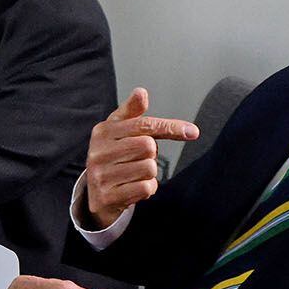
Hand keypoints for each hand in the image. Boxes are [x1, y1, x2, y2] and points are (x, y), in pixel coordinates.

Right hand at [83, 88, 198, 228]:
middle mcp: (98, 152)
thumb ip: (132, 112)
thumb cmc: (113, 157)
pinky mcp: (108, 196)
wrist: (95, 195)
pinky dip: (147, 189)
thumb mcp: (118, 131)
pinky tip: (133, 188)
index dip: (169, 127)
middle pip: (148, 146)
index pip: (143, 125)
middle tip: (138, 158)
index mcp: (103, 131)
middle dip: (151, 154)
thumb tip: (141, 92)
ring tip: (134, 174)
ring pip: (149, 168)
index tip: (192, 131)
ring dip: (149, 173)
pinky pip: (145, 188)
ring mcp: (101, 175)